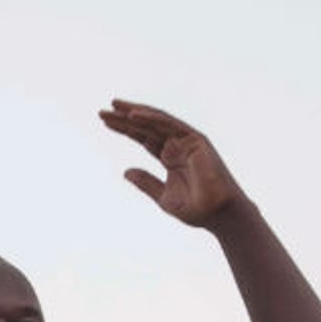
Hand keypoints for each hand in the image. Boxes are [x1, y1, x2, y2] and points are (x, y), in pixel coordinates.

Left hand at [99, 99, 247, 227]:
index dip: (125, 129)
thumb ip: (146, 183)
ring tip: (113, 107)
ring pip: (156, 121)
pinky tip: (133, 115)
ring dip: (134, 113)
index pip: (143, 138)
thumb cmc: (196, 209)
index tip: (105, 123)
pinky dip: (151, 118)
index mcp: (169, 158)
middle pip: (146, 127)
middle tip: (102, 112)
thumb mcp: (163, 197)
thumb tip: (126, 172)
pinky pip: (169, 124)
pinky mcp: (195, 139)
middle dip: (124, 118)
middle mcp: (177, 145)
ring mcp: (186, 141)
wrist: (218, 214)